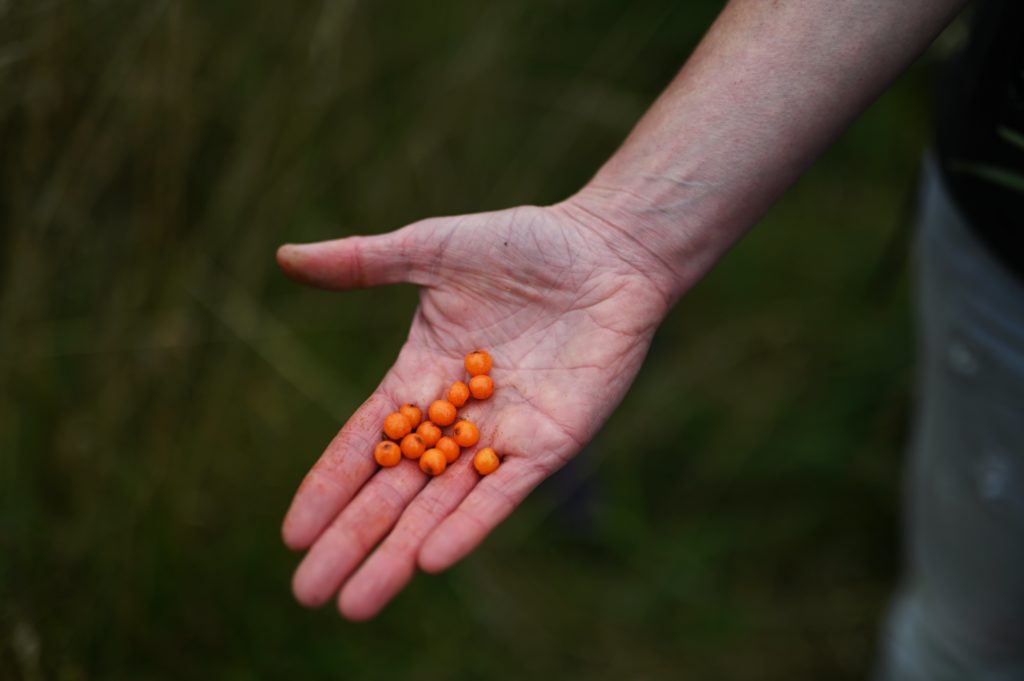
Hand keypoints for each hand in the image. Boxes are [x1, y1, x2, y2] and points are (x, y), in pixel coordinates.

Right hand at [278, 201, 671, 619]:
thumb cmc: (522, 244)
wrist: (605, 251)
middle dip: (353, 540)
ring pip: (443, 505)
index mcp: (421, 376)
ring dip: (401, 552)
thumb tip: (284, 256)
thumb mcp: (431, 249)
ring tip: (359, 602)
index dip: (329, 486)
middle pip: (395, 490)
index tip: (292, 533)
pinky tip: (430, 559)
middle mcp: (456, 417)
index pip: (364, 442)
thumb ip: (363, 263)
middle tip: (308, 592)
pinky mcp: (551, 442)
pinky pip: (505, 493)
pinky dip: (469, 524)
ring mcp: (503, 435)